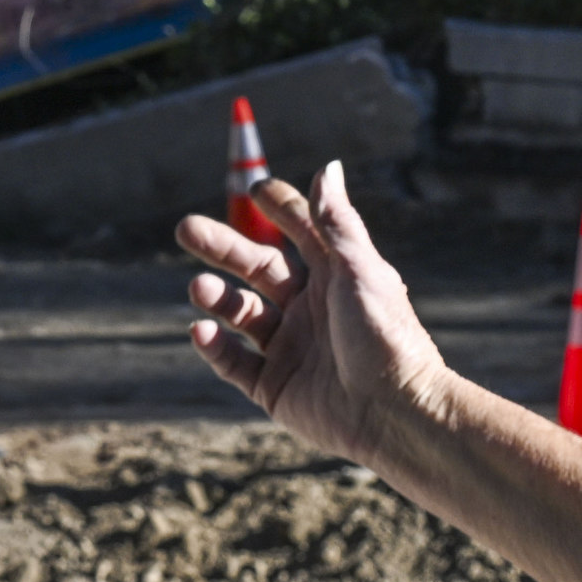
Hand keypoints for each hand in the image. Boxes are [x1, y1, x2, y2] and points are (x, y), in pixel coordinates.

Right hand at [179, 161, 457, 473]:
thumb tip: (327, 167)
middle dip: (222, 247)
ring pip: (241, 313)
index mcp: (335, 278)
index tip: (254, 188)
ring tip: (199, 287)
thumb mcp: (361, 271)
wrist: (395, 414)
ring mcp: (290, 347)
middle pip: (257, 268)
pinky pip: (235, 363)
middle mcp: (309, 309)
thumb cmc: (387, 337)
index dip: (279, 208)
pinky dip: (215, 347)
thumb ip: (336, 222)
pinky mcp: (275, 386)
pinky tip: (202, 330)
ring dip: (216, 297)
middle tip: (185, 228)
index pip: (300, 233)